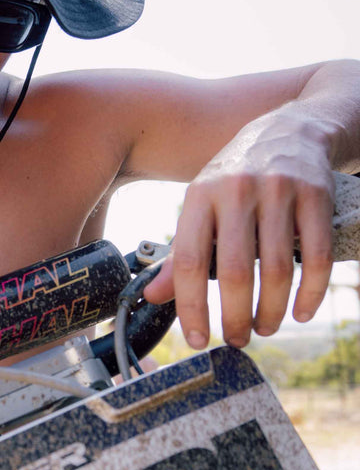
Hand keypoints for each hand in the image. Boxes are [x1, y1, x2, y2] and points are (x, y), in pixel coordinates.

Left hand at [144, 115, 334, 348]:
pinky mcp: (316, 195)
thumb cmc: (235, 178)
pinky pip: (317, 255)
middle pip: (235, 270)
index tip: (197, 339)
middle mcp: (237, 191)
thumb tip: (152, 297)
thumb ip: (178, 253)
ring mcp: (279, 191)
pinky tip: (302, 312)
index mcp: (199, 196)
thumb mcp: (200, 206)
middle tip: (236, 340)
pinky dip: (311, 292)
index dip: (190, 306)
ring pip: (277, 268)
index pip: (187, 260)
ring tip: (265, 328)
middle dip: (235, 316)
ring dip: (272, 310)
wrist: (290, 130)